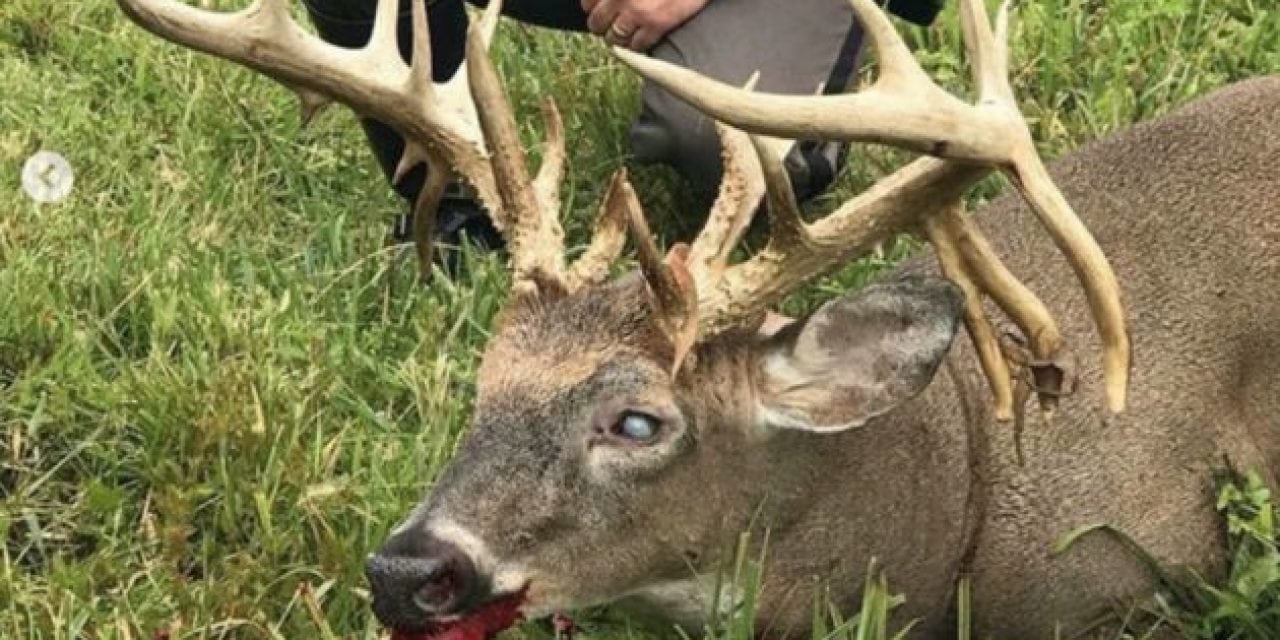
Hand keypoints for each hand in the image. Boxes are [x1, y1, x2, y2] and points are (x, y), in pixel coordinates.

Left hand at [581, 0, 710, 51]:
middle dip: (603, 25)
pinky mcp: (657, 24)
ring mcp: (637, 11)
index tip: (600, 8)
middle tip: (611, 24)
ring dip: (619, 37)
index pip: (587, 3)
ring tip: (626, 33)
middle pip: (596, 23)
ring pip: (615, 37)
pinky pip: (637, 45)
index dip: (593, 7)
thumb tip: (599, 6)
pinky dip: (638, 44)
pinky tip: (643, 36)